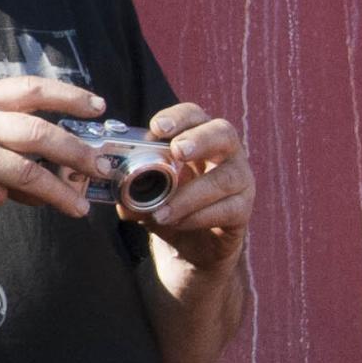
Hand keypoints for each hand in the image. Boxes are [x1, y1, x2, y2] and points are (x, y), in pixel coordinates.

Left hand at [136, 102, 251, 267]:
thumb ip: (131, 188)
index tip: (157, 127)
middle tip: (177, 151)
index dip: (178, 117)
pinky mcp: (243, 210)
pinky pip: (228, 209)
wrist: (189, 247)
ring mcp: (240, 181)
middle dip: (199, 139)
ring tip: (161, 212)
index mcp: (198, 139)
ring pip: (225, 178)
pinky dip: (198, 217)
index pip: (194, 115)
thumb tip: (118, 188)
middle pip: (223, 133)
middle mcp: (225, 154)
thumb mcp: (145, 195)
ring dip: (189, 195)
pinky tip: (177, 223)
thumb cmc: (168, 208)